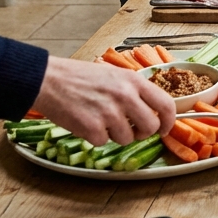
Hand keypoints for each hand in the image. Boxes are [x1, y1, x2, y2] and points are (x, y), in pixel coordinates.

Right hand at [32, 57, 175, 145]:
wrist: (48, 79)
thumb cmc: (79, 76)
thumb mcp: (114, 74)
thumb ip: (133, 90)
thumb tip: (151, 110)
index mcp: (133, 80)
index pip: (166, 104)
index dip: (169, 121)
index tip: (164, 129)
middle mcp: (125, 96)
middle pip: (151, 126)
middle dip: (143, 133)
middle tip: (133, 130)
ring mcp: (109, 112)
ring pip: (127, 138)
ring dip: (116, 135)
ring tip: (101, 120)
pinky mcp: (92, 128)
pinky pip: (104, 142)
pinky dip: (96, 137)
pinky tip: (86, 122)